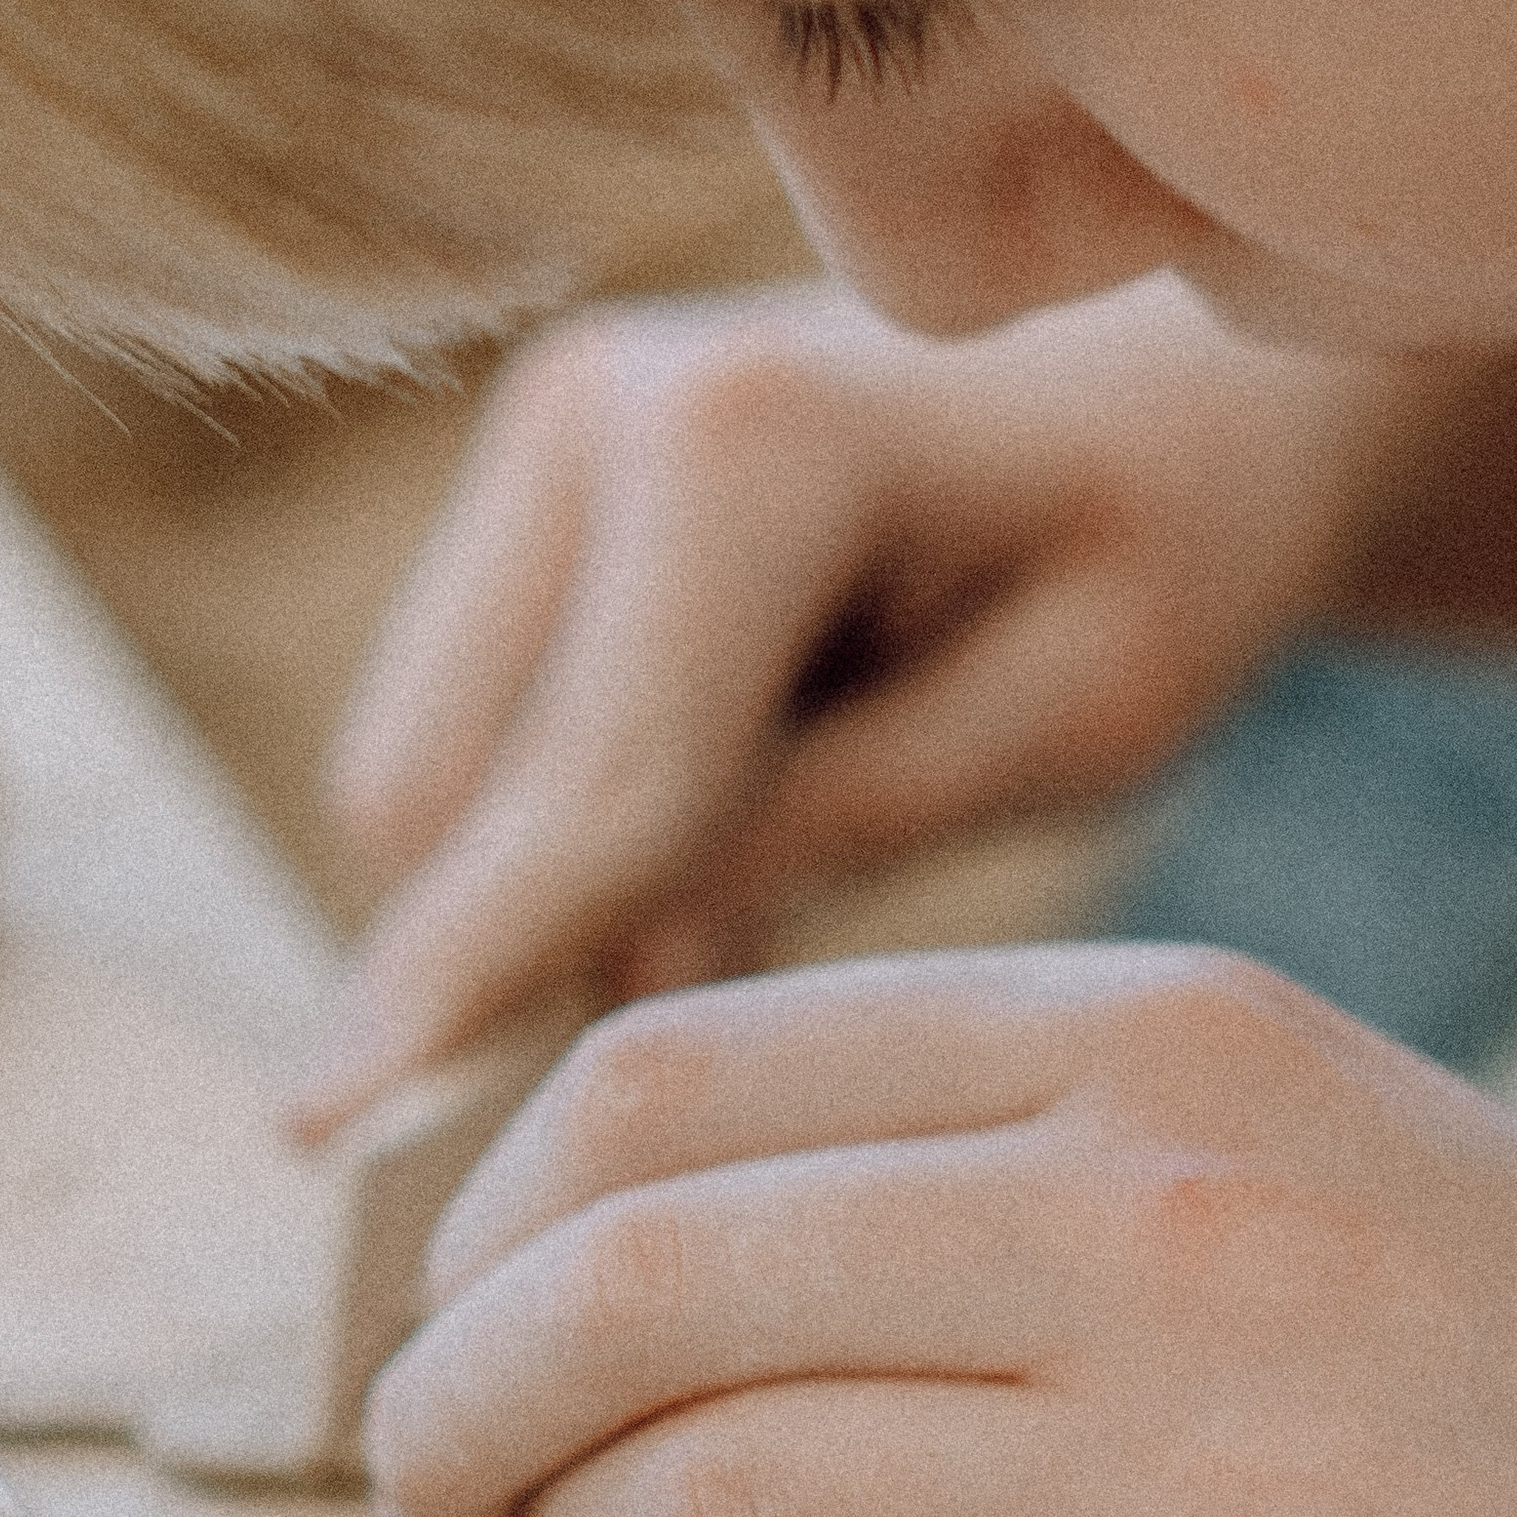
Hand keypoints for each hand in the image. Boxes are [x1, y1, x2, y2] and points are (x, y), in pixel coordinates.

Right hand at [298, 275, 1446, 1127]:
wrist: (1179, 370)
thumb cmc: (1175, 538)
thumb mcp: (1072, 718)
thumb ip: (836, 832)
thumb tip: (604, 981)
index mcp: (753, 441)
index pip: (580, 786)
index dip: (471, 982)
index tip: (338, 1146)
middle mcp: (599, 400)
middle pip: (431, 790)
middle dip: (501, 960)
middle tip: (680, 1104)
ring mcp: (547, 428)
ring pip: (415, 775)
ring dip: (524, 901)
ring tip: (768, 915)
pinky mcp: (529, 483)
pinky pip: (465, 738)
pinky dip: (548, 841)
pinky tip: (733, 838)